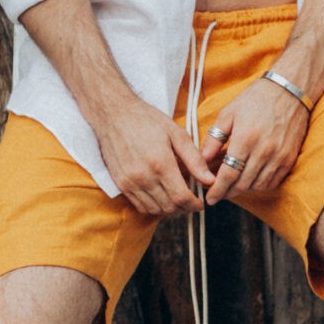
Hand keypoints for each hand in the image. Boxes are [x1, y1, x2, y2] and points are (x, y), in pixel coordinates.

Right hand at [96, 96, 214, 217]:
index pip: (181, 197)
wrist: (114, 114)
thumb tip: (210, 179)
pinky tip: (161, 197)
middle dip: (184, 208)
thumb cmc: (147, 120)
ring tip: (177, 200)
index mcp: (160, 163)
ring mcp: (129, 182)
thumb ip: (194, 159)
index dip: (194, 204)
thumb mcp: (176, 133)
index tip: (200, 203)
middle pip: (169, 207)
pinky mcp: (120, 183)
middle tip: (191, 201)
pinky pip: (139, 206)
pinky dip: (153, 207)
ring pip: (154, 210)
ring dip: (169, 209)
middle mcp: (143, 176)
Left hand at [201, 78, 308, 204]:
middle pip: (242, 184)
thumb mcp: (228, 114)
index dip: (217, 190)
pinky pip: (273, 181)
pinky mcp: (289, 159)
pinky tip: (250, 179)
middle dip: (227, 192)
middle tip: (217, 193)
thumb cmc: (255, 99)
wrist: (289, 90)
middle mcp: (264, 151)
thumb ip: (214, 138)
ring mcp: (279, 157)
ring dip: (243, 189)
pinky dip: (260, 184)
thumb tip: (202, 159)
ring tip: (232, 186)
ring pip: (258, 185)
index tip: (209, 198)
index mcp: (245, 139)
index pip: (228, 175)